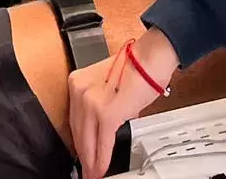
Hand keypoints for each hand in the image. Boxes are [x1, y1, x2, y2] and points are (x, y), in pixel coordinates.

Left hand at [68, 28, 179, 178]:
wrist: (151, 58)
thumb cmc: (136, 67)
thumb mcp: (106, 84)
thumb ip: (98, 103)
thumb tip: (101, 128)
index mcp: (77, 83)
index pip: (74, 120)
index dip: (78, 141)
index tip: (80, 154)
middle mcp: (80, 91)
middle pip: (78, 132)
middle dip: (83, 155)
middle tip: (86, 170)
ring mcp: (91, 102)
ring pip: (87, 141)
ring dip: (91, 161)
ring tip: (94, 173)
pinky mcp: (106, 113)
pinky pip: (102, 143)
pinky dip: (102, 159)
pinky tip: (102, 168)